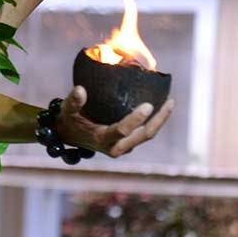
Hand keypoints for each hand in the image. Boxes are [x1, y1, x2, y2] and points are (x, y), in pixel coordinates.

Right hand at [55, 85, 173, 157]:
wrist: (70, 135)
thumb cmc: (69, 120)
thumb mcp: (67, 110)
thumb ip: (73, 101)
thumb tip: (80, 89)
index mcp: (102, 139)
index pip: (122, 130)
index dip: (135, 119)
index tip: (148, 104)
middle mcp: (116, 147)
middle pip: (144, 135)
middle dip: (159, 119)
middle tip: (170, 101)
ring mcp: (124, 146)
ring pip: (147, 135)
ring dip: (160, 120)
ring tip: (170, 102)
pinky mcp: (128, 143)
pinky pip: (144, 133)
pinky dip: (154, 121)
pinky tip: (160, 105)